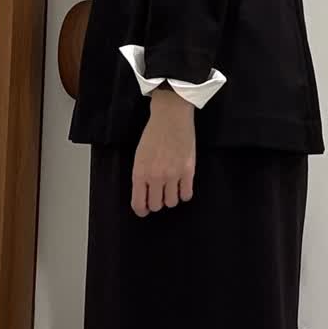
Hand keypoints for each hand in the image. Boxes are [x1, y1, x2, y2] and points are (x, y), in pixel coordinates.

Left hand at [131, 90, 194, 215]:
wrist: (171, 118)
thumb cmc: (153, 135)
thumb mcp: (139, 156)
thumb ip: (141, 176)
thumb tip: (145, 195)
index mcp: (140, 173)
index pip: (139, 204)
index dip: (142, 210)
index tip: (145, 210)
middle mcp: (156, 177)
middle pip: (157, 205)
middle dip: (157, 203)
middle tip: (159, 195)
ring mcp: (173, 175)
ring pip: (172, 202)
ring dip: (171, 198)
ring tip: (171, 188)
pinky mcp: (188, 171)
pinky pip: (187, 194)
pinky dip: (184, 194)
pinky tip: (182, 186)